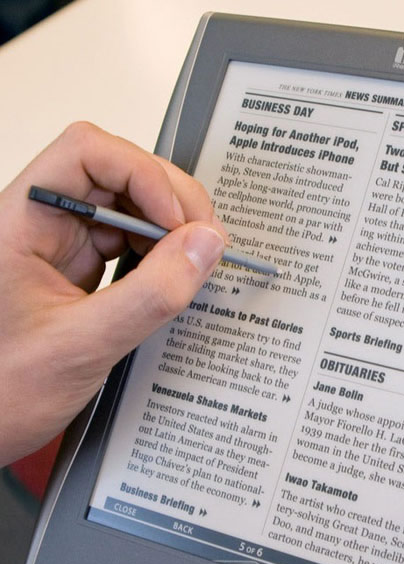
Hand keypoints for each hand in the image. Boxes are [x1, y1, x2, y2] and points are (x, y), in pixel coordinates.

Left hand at [0, 122, 228, 465]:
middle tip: (204, 243)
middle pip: (118, 172)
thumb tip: (204, 246)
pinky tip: (176, 278)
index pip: (88, 154)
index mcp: (22, 222)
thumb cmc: (3, 390)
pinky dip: (163, 256)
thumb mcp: (84, 344)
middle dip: (170, 201)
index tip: (179, 224)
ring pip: (130, 206)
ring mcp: (64, 246)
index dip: (143, 175)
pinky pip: (132, 245)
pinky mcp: (83, 272)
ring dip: (171, 228)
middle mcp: (43, 224)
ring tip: (196, 262)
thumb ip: (150, 294)